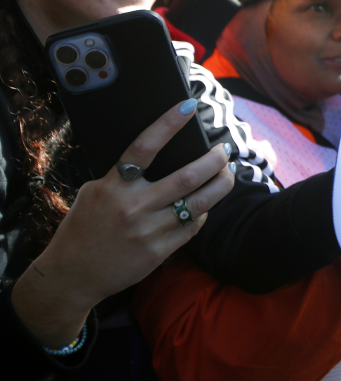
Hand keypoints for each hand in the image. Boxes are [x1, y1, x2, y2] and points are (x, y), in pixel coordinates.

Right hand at [11, 100, 235, 346]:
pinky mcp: (159, 251)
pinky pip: (192, 227)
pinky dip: (203, 213)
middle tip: (224, 152)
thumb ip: (121, 177)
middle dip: (214, 161)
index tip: (188, 105)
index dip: (167, 123)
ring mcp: (148, 230)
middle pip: (187, 177)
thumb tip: (153, 155)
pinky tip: (205, 205)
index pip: (144, 147)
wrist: (72, 275)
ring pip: (199, 203)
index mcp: (113, 186)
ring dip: (220, 185)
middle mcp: (133, 206)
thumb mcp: (94, 194)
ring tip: (227, 174)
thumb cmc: (83, 228)